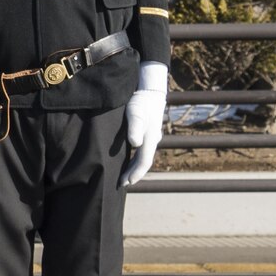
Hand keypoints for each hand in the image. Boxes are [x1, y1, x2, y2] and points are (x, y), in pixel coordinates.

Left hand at [121, 61, 167, 186]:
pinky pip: (141, 150)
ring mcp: (150, 137)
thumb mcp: (135, 113)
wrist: (149, 91)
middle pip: (144, 161)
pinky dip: (135, 159)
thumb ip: (135, 127)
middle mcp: (152, 140)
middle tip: (123, 184)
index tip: (127, 182)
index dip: (136, 172)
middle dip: (134, 174)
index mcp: (150, 138)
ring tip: (125, 176)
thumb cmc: (140, 102)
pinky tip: (127, 161)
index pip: (144, 160)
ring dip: (134, 167)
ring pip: (143, 157)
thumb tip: (136, 143)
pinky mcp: (146, 133)